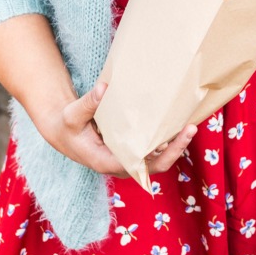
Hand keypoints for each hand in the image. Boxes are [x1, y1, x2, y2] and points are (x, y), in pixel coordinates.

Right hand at [34, 82, 196, 176]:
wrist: (64, 132)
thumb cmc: (68, 126)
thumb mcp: (72, 114)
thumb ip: (88, 103)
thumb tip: (104, 89)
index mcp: (105, 161)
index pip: (136, 166)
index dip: (156, 157)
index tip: (170, 142)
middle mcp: (120, 165)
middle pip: (154, 166)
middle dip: (175, 150)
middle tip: (191, 128)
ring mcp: (127, 160)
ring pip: (156, 159)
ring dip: (174, 145)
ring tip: (190, 124)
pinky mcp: (131, 151)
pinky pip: (152, 150)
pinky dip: (166, 140)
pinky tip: (177, 123)